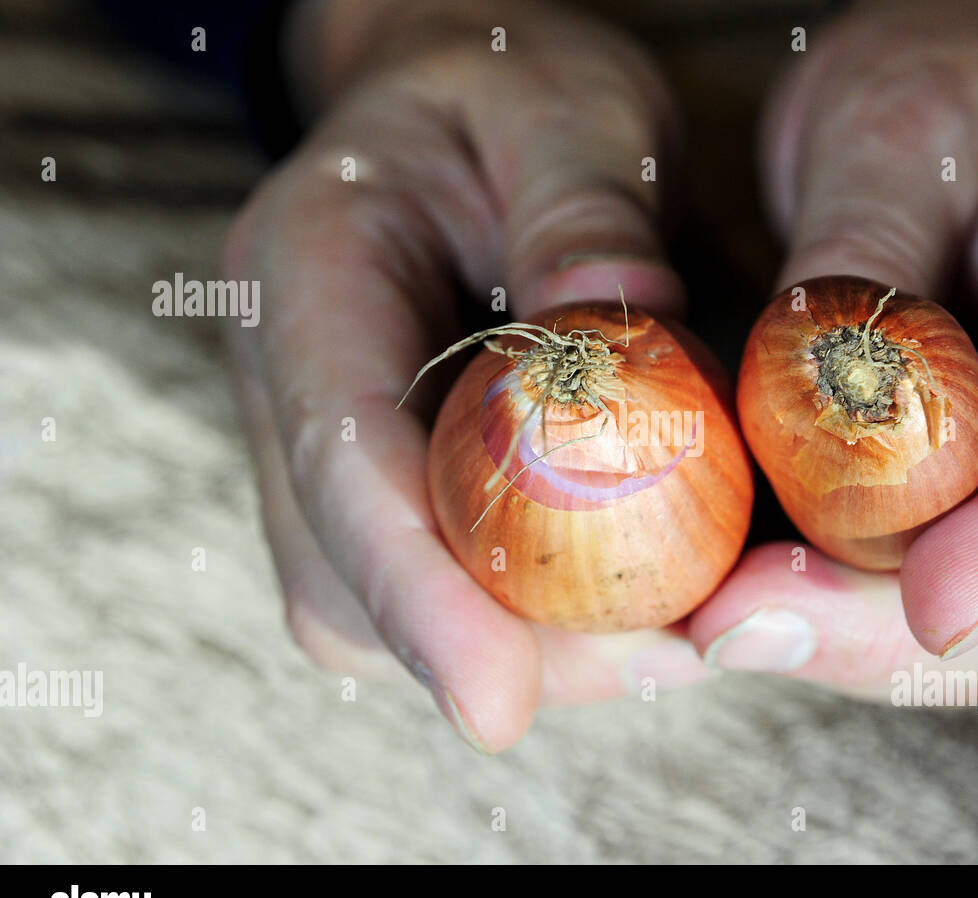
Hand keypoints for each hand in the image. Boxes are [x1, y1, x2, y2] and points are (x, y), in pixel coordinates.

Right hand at [222, 0, 707, 751]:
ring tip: (663, 635)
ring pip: (372, 607)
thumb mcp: (566, 108)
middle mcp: (292, 373)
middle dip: (486, 645)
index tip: (497, 706)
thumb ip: (585, 209)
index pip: (340, 456)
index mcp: (309, 267)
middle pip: (344, 574)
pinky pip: (427, 583)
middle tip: (659, 658)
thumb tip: (618, 333)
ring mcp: (322, 436)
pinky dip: (522, 618)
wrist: (460, 97)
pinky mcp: (378, 474)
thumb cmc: (510, 89)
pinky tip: (626, 596)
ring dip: (514, 648)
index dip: (414, 595)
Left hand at [687, 0, 977, 693]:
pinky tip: (735, 591)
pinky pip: (918, 593)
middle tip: (739, 620)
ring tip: (717, 613)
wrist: (947, 101)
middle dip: (895, 626)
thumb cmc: (946, 81)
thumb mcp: (900, 126)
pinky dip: (829, 611)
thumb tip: (806, 395)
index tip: (929, 605)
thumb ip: (868, 259)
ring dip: (848, 638)